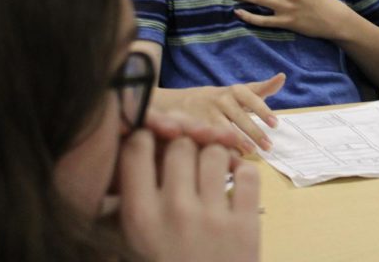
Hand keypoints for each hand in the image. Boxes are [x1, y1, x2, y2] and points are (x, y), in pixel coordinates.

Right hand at [118, 131, 259, 261]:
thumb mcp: (133, 243)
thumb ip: (131, 200)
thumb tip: (134, 142)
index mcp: (140, 218)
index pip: (137, 147)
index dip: (148, 136)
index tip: (157, 142)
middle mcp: (175, 212)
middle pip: (181, 143)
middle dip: (185, 144)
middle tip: (187, 156)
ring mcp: (213, 218)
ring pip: (215, 151)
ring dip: (214, 154)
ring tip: (210, 169)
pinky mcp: (246, 224)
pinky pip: (248, 172)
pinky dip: (243, 169)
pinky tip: (233, 180)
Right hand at [152, 74, 284, 153]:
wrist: (178, 103)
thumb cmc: (219, 99)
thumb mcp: (239, 91)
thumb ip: (261, 88)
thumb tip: (282, 77)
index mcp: (234, 91)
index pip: (251, 98)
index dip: (262, 110)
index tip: (275, 124)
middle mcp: (220, 99)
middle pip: (240, 116)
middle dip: (255, 132)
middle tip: (269, 146)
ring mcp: (206, 113)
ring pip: (224, 128)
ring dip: (239, 141)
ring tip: (252, 152)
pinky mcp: (194, 126)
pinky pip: (210, 137)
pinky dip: (220, 146)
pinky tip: (230, 156)